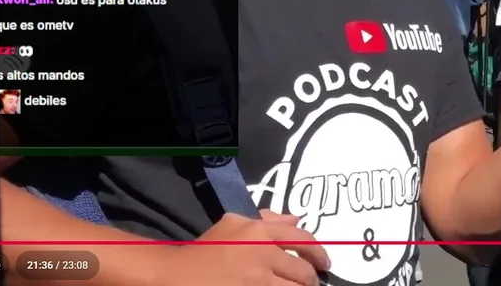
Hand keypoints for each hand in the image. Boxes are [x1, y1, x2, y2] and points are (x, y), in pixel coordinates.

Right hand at [172, 211, 329, 285]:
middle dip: (311, 280)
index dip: (319, 253)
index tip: (324, 264)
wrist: (176, 274)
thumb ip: (267, 220)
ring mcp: (256, 281)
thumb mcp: (234, 224)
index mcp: (259, 231)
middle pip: (303, 272)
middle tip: (311, 284)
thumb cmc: (205, 249)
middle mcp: (262, 254)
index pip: (302, 239)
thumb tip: (296, 219)